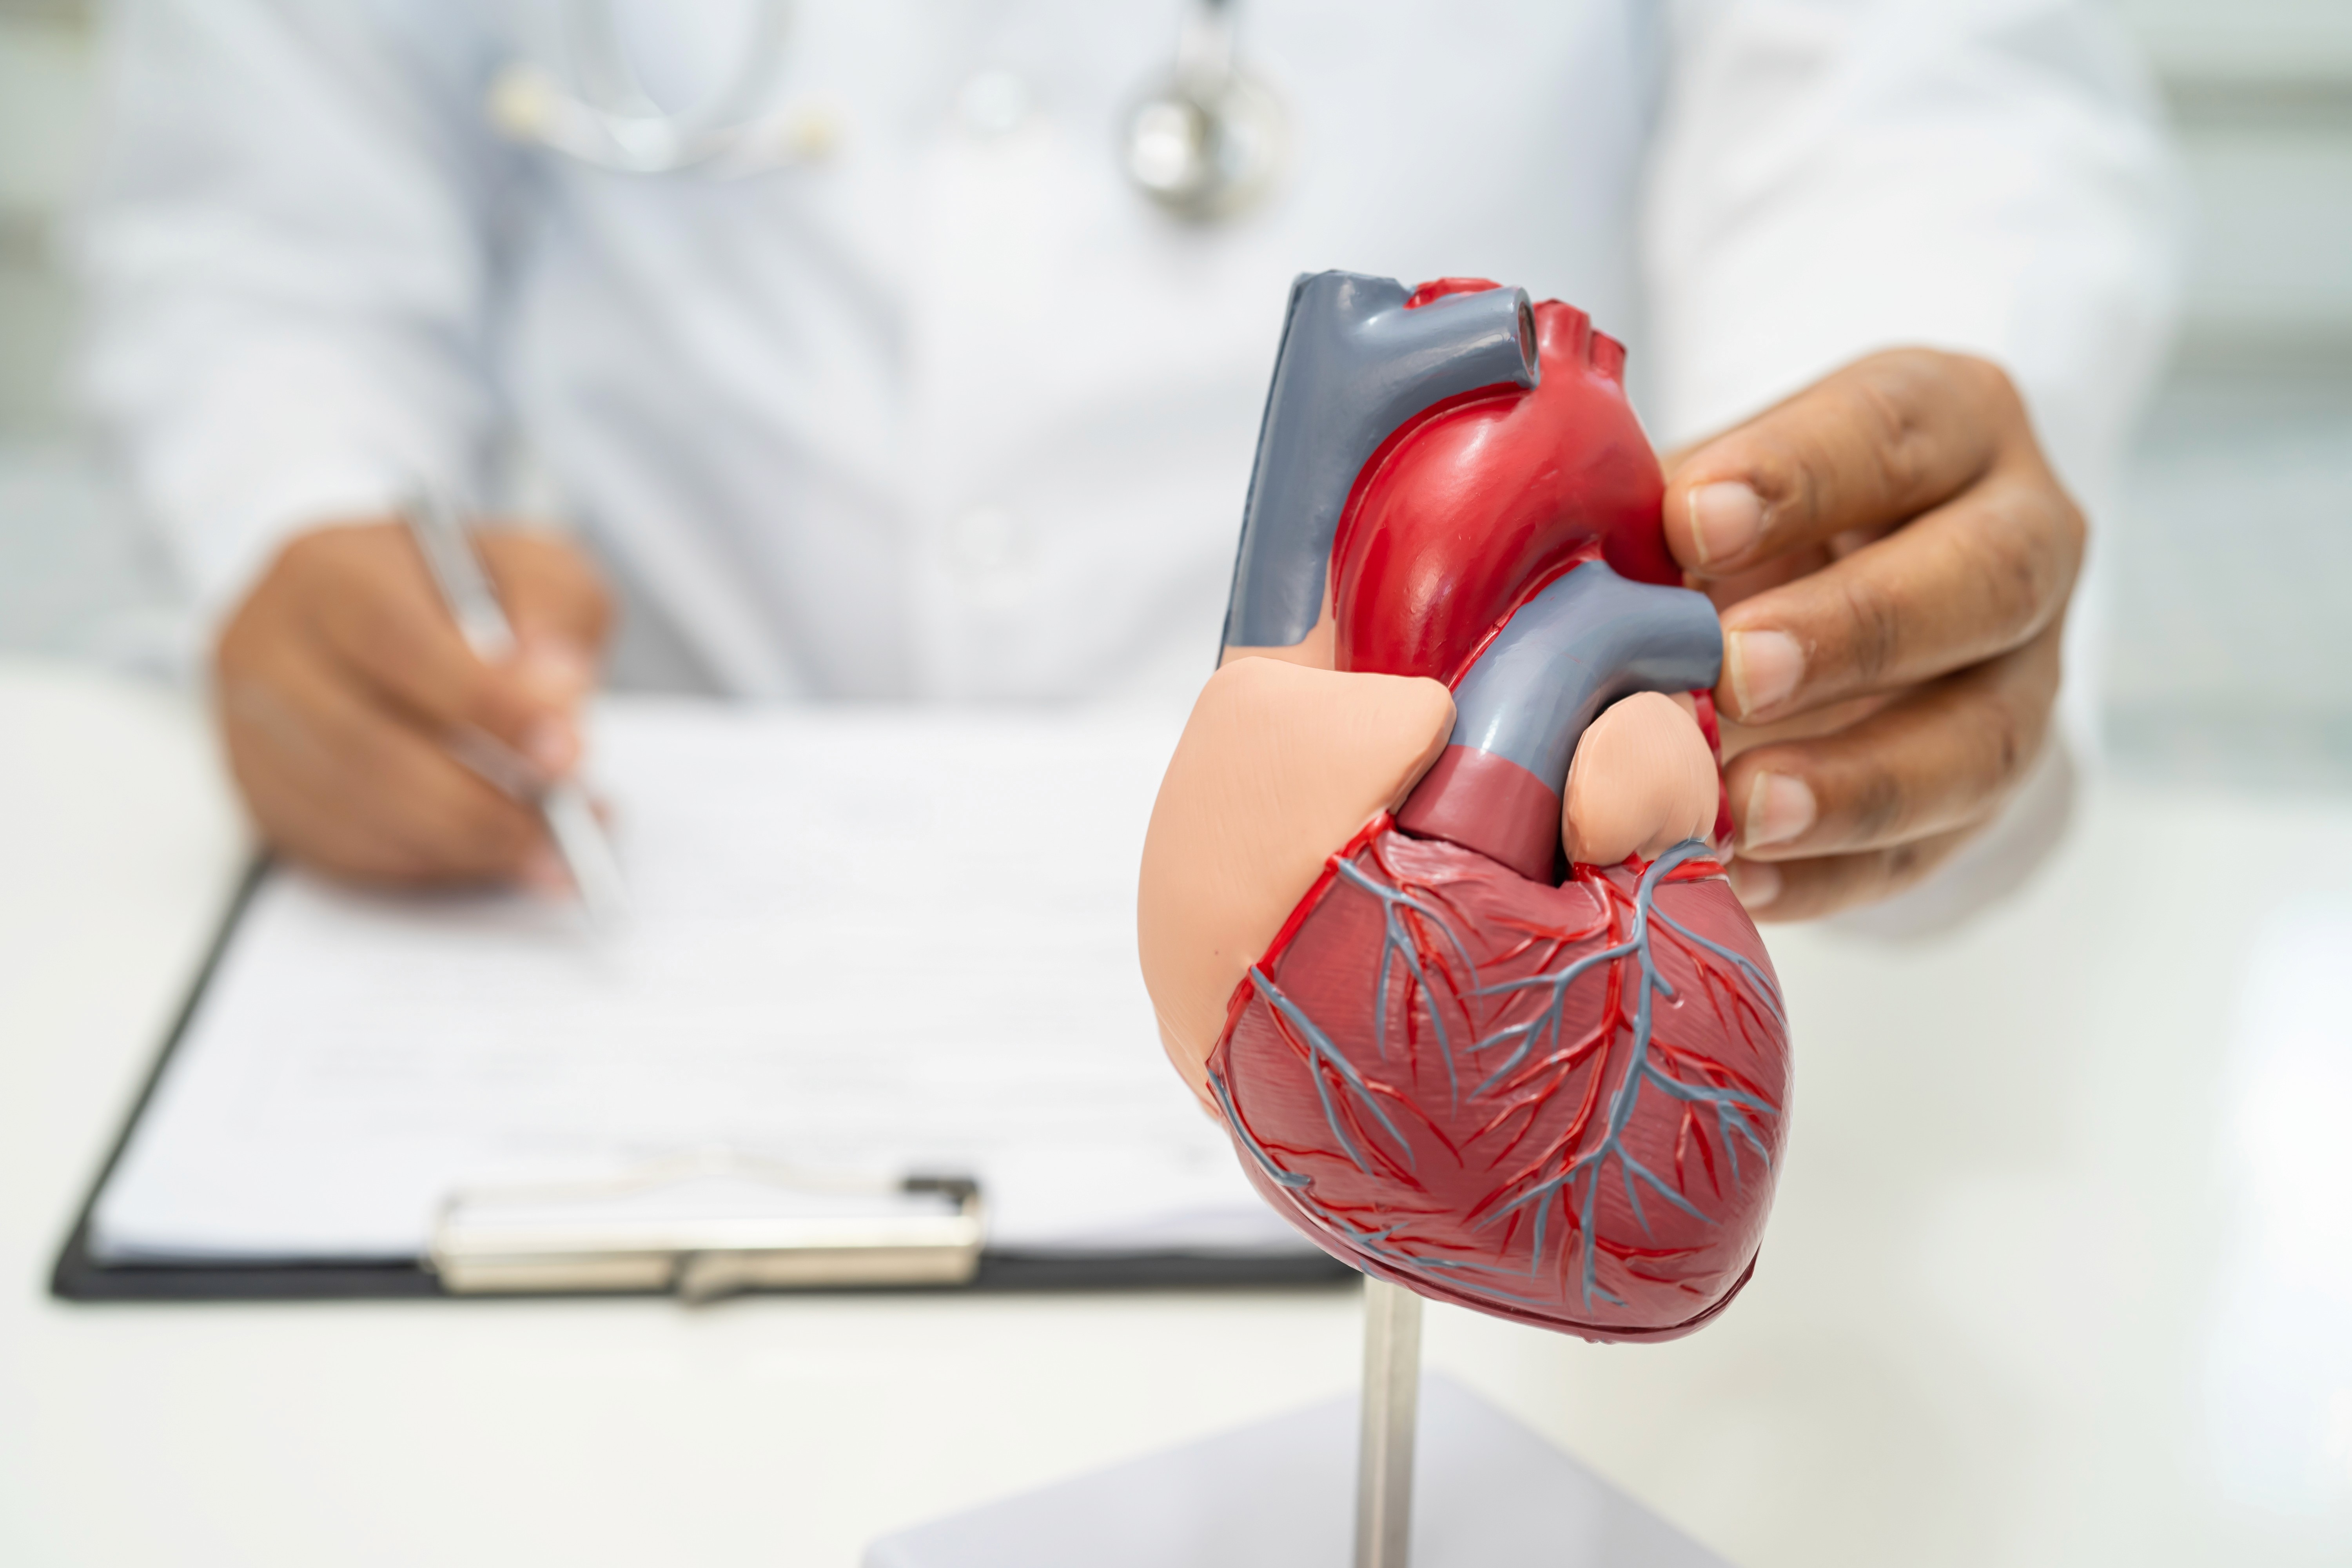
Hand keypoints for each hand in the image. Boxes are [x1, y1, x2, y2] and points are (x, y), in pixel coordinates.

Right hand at [214, 519, 613, 886]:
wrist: (409, 616)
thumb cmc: (470, 591)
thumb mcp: (533, 566)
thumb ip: (552, 611)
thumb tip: (556, 688)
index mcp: (323, 571)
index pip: (393, 639)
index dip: (481, 702)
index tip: (564, 747)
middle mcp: (265, 649)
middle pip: (363, 745)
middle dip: (477, 797)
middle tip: (566, 817)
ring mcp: (250, 733)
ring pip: (352, 813)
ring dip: (463, 844)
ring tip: (551, 847)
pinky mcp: (264, 800)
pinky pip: (343, 855)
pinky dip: (430, 867)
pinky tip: (496, 855)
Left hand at [1662, 350, 2083, 920]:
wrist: (1841, 592)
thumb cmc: (1762, 518)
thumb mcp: (1722, 484)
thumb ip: (1661, 516)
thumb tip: (1562, 581)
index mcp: (1952, 422)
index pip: (1893, 431)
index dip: (1797, 476)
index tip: (1690, 521)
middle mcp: (2024, 540)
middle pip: (1984, 579)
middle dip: (1855, 631)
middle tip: (1735, 674)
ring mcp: (2027, 677)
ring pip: (1985, 738)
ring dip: (1857, 785)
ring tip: (1742, 810)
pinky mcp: (1989, 795)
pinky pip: (1929, 850)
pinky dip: (1830, 873)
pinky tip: (1741, 879)